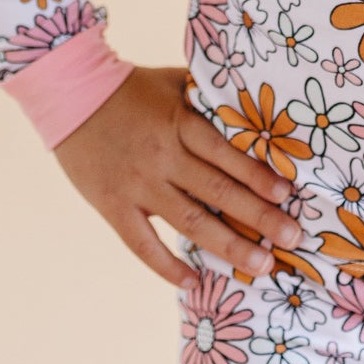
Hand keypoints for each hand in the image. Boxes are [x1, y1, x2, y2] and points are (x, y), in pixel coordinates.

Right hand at [53, 64, 302, 289]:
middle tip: (293, 238)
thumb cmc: (130, 85)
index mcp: (180, 122)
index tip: (289, 195)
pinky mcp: (113, 205)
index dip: (259, 176)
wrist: (69, 94)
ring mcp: (138, 185)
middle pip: (218, 192)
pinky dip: (166, 266)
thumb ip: (210, 94)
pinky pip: (142, 244)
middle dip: (260, 217)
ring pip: (189, 222)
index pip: (227, 154)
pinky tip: (193, 283)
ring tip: (261, 266)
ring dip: (228, 245)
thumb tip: (253, 101)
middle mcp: (163, 156)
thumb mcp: (175, 80)